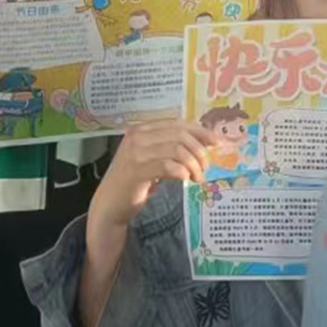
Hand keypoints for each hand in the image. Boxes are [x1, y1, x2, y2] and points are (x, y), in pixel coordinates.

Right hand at [93, 120, 215, 220]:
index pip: (176, 123)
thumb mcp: (152, 159)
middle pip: (179, 135)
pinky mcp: (137, 170)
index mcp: (141, 129)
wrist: (110, 204)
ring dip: (193, 165)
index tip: (216, 142)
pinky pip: (168, 166)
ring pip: (177, 150)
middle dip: (199, 151)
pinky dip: (182, 172)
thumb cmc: (134, 182)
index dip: (199, 131)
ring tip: (197, 178)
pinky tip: (185, 180)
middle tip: (205, 168)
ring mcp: (135, 152)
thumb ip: (170, 148)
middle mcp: (137, 136)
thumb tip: (203, 142)